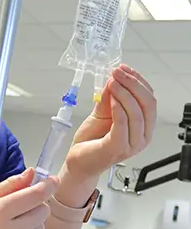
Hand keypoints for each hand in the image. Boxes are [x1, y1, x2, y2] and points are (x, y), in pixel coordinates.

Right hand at [0, 169, 56, 228]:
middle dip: (35, 205)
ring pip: (42, 228)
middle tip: (19, 207)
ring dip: (33, 223)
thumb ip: (10, 185)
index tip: (52, 181)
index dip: (47, 186)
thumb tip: (32, 173)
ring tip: (13, 224)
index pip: (34, 196)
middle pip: (42, 211)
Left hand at [66, 64, 156, 180]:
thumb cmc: (92, 139)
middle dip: (133, 84)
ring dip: (125, 94)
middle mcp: (142, 136)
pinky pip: (123, 126)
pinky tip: (112, 99)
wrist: (79, 160)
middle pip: (148, 105)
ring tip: (112, 83)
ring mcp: (131, 144)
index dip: (138, 81)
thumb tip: (113, 79)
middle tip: (117, 73)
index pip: (149, 99)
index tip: (123, 68)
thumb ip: (110, 97)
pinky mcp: (117, 148)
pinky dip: (119, 110)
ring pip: (137, 114)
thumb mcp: (102, 112)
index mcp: (143, 126)